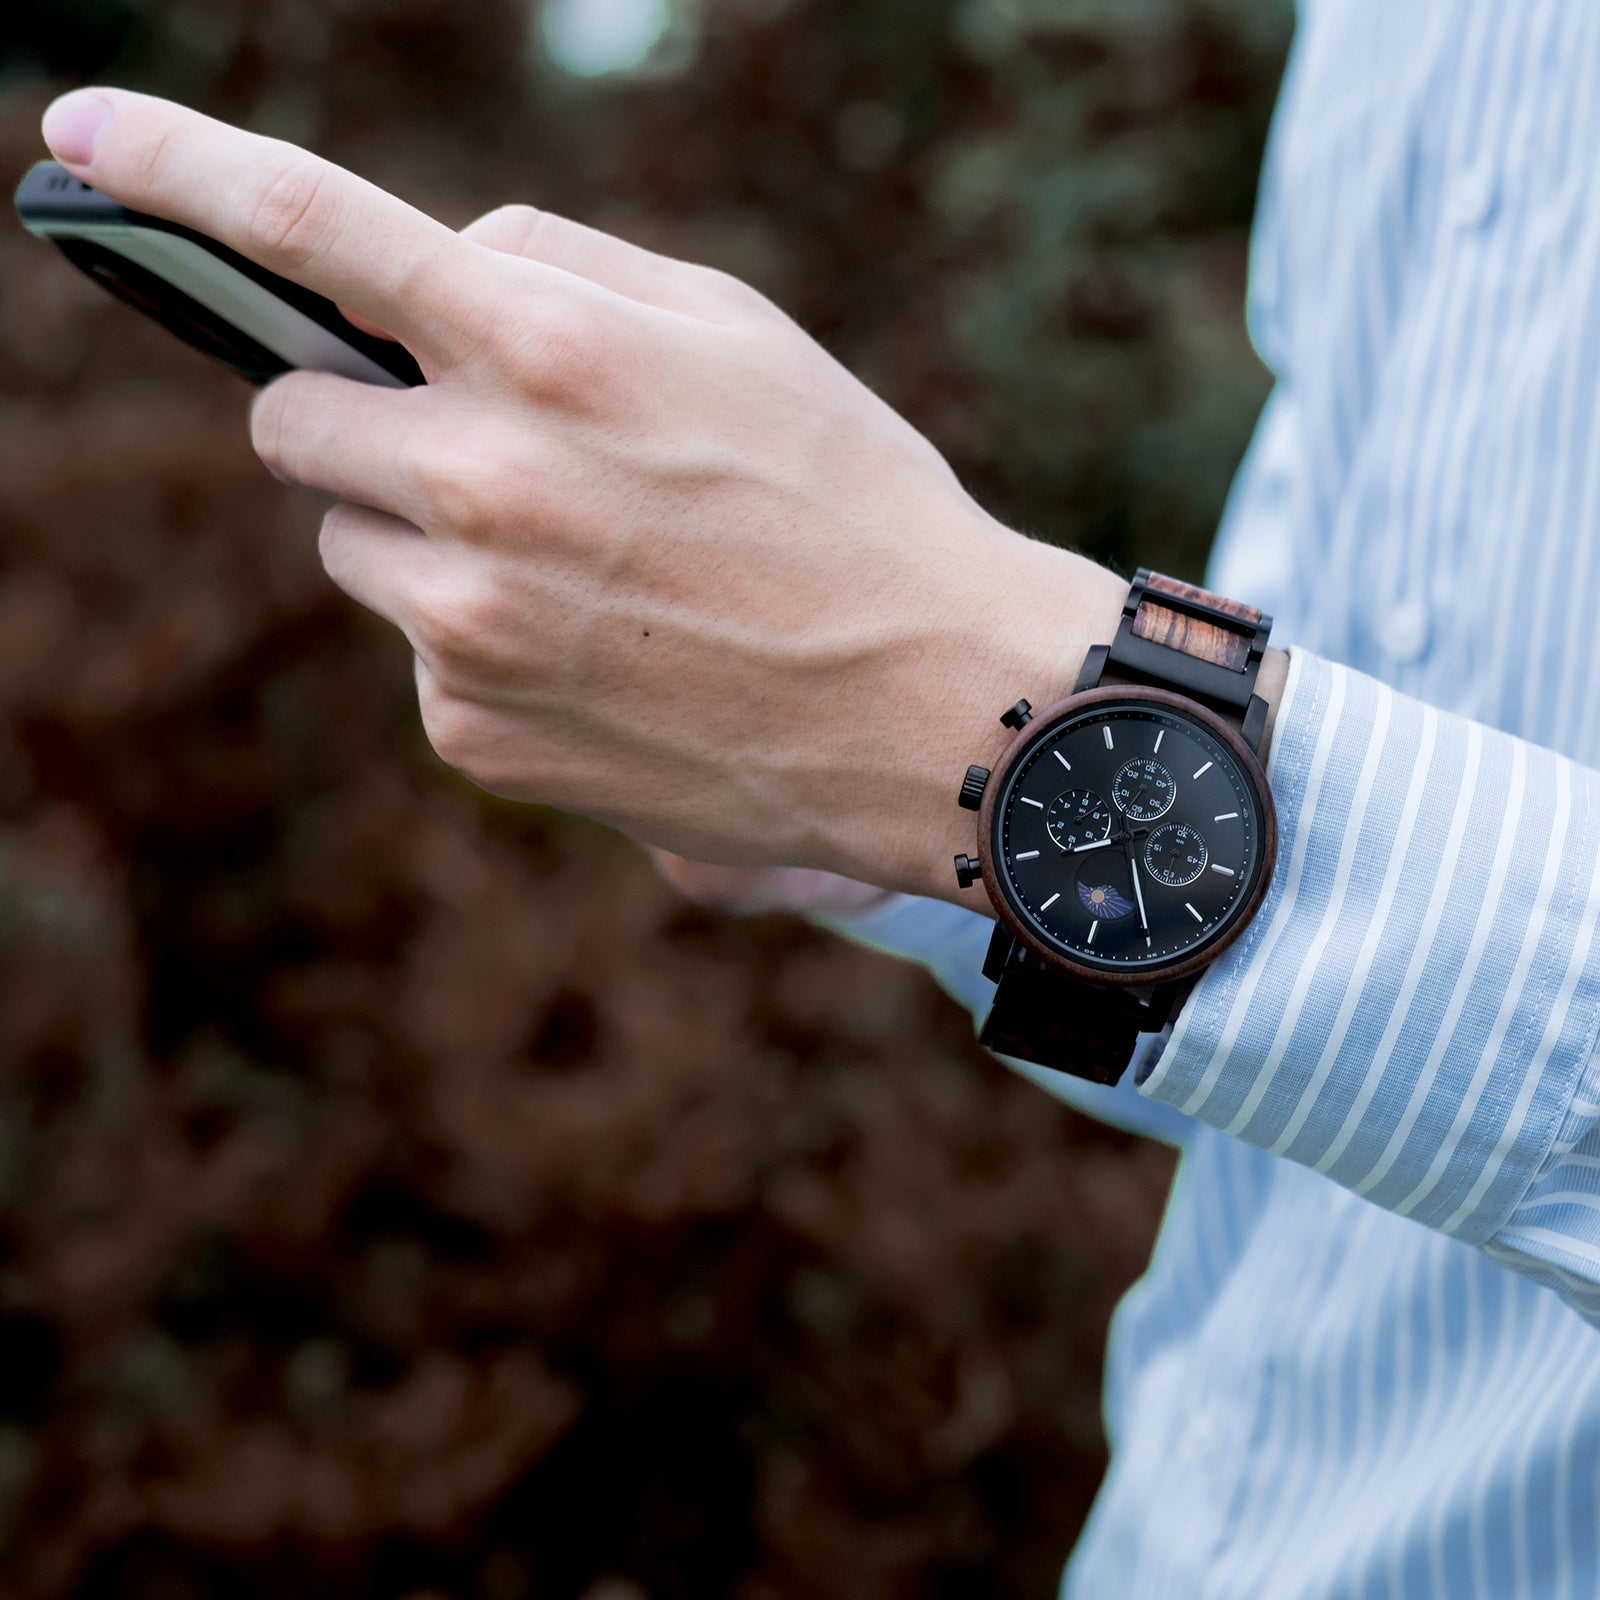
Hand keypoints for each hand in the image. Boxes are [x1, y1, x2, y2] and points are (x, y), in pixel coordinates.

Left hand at [39, 89, 1253, 903]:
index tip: (80, 139)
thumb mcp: (733, 333)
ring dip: (426, 537)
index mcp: (549, 352)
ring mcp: (467, 624)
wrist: (929, 709)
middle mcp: (481, 486)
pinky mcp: (475, 730)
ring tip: (582, 571)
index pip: (315, 228)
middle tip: (479, 448)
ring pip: (353, 547)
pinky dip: (485, 643)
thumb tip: (437, 269)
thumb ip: (561, 270)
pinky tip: (603, 656)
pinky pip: (421, 654)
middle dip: (363, 420)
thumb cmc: (849, 499)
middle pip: (293, 419)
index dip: (181, 166)